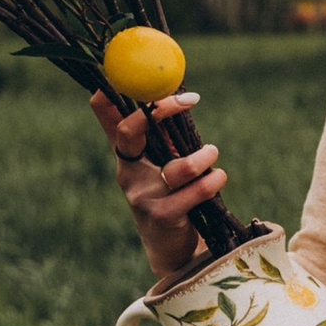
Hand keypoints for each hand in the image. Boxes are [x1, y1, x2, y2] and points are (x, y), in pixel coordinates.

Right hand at [88, 86, 226, 287]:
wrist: (171, 248)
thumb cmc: (169, 193)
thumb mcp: (159, 158)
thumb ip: (152, 128)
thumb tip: (147, 84)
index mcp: (126, 152)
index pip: (107, 114)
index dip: (120, 91)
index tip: (152, 78)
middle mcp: (127, 171)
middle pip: (128, 131)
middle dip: (159, 110)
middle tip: (188, 100)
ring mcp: (140, 196)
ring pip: (175, 167)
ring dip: (202, 157)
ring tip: (213, 154)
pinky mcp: (161, 216)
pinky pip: (192, 193)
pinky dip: (211, 182)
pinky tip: (218, 178)